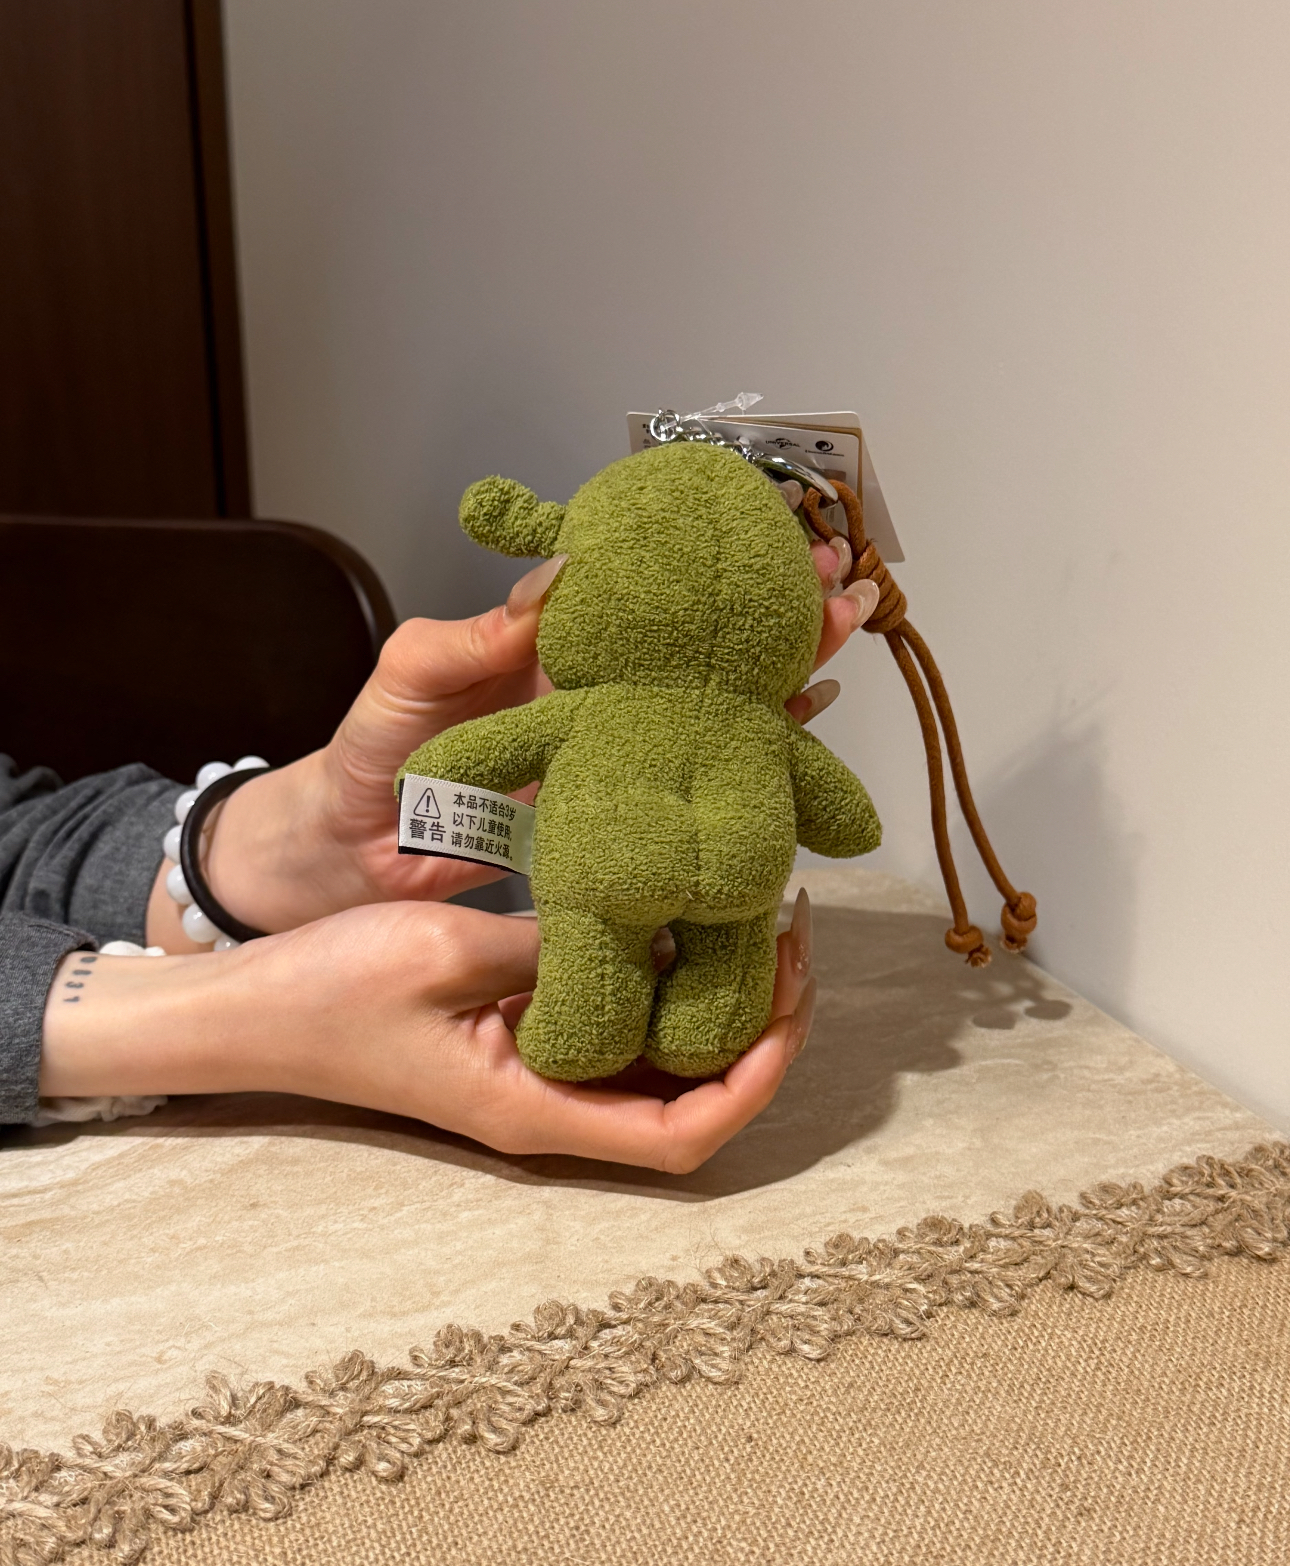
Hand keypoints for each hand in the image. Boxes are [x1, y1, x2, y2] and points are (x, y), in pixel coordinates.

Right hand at [45, 894, 817, 1172]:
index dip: (754, 1080)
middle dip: (757, 1031)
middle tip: (787, 935)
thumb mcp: (446, 954)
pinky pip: (616, 1031)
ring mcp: (538, 1080)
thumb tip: (647, 920)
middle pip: (691, 1101)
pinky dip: (660, 985)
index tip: (784, 999)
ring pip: (660, 1065)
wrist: (252, 1012)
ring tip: (752, 917)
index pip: (683, 1135)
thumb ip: (552, 944)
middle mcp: (551, 1109)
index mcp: (534, 1111)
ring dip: (716, 1005)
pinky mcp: (522, 1045)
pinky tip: (676, 919)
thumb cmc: (331, 992)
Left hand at [148, 542, 874, 949]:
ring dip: (778, 690)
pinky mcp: (612, 829)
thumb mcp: (408, 680)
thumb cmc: (370, 755)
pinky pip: (687, 796)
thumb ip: (472, 637)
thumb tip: (557, 576)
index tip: (773, 531)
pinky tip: (797, 749)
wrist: (349, 854)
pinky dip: (747, 775)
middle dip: (774, 616)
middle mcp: (595, 703)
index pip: (646, 595)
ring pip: (709, 720)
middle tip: (844, 587)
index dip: (708, 565)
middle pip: (699, 652)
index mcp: (552, 654)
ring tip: (841, 655)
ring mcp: (611, 765)